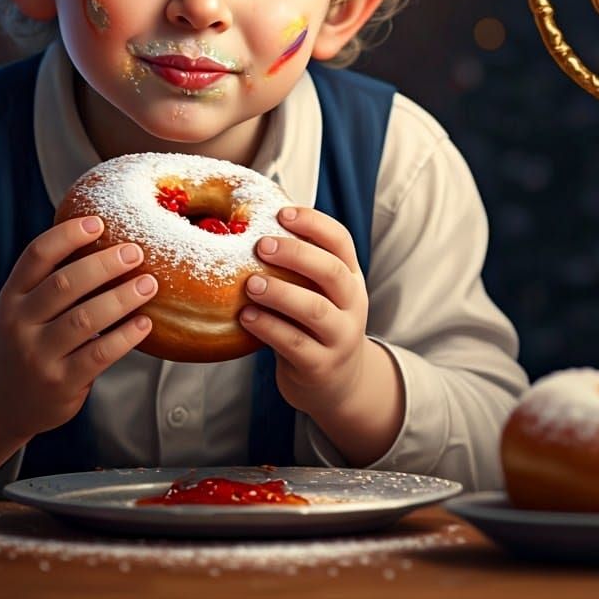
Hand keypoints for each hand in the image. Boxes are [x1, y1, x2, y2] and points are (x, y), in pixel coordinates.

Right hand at [0, 216, 156, 443]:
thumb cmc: (24, 342)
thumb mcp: (22, 309)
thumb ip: (51, 281)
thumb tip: (105, 243)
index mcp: (12, 296)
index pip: (36, 256)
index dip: (67, 235)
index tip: (98, 222)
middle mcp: (20, 323)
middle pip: (64, 284)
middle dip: (103, 264)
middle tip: (135, 252)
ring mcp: (38, 355)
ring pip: (84, 319)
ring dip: (121, 297)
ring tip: (149, 283)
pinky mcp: (60, 382)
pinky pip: (99, 354)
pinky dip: (125, 336)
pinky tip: (145, 323)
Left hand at [239, 206, 368, 415]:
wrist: (338, 385)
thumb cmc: (316, 326)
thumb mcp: (319, 293)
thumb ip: (299, 266)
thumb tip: (250, 223)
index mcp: (350, 277)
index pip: (340, 241)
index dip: (313, 223)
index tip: (282, 213)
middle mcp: (352, 304)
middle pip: (331, 271)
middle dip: (296, 254)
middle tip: (262, 245)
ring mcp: (340, 337)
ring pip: (314, 309)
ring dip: (280, 292)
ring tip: (250, 284)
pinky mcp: (321, 366)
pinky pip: (294, 344)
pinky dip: (268, 327)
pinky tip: (245, 317)